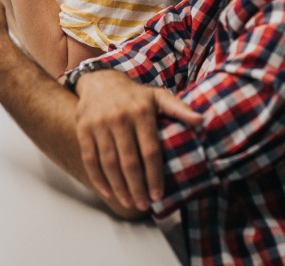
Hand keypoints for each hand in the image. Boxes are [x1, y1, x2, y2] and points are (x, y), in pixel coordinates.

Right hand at [74, 70, 202, 211]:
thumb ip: (179, 109)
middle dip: (137, 187)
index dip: (154, 176)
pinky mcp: (84, 128)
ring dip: (119, 187)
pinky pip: (90, 158)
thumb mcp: (157, 96)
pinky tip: (108, 191)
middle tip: (143, 205)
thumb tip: (201, 120)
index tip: (158, 195)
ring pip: (109, 163)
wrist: (100, 80)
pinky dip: (98, 178)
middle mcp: (119, 118)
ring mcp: (99, 124)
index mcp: (141, 112)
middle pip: (129, 161)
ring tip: (129, 202)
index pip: (150, 151)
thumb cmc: (134, 94)